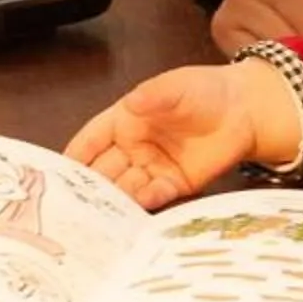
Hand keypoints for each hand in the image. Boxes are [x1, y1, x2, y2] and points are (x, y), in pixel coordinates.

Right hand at [66, 57, 302, 208]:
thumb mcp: (175, 87)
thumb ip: (154, 96)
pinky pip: (155, 195)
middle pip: (103, 170)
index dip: (74, 156)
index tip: (57, 174)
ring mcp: (152, 167)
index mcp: (123, 121)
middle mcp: (132, 147)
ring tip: (101, 214)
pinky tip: (141, 202)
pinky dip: (146, 200)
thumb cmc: (204, 91)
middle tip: (73, 205)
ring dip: (114, 200)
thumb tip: (133, 105)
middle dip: (89, 187)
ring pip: (125, 187)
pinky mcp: (175, 184)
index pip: (90, 141)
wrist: (245, 110)